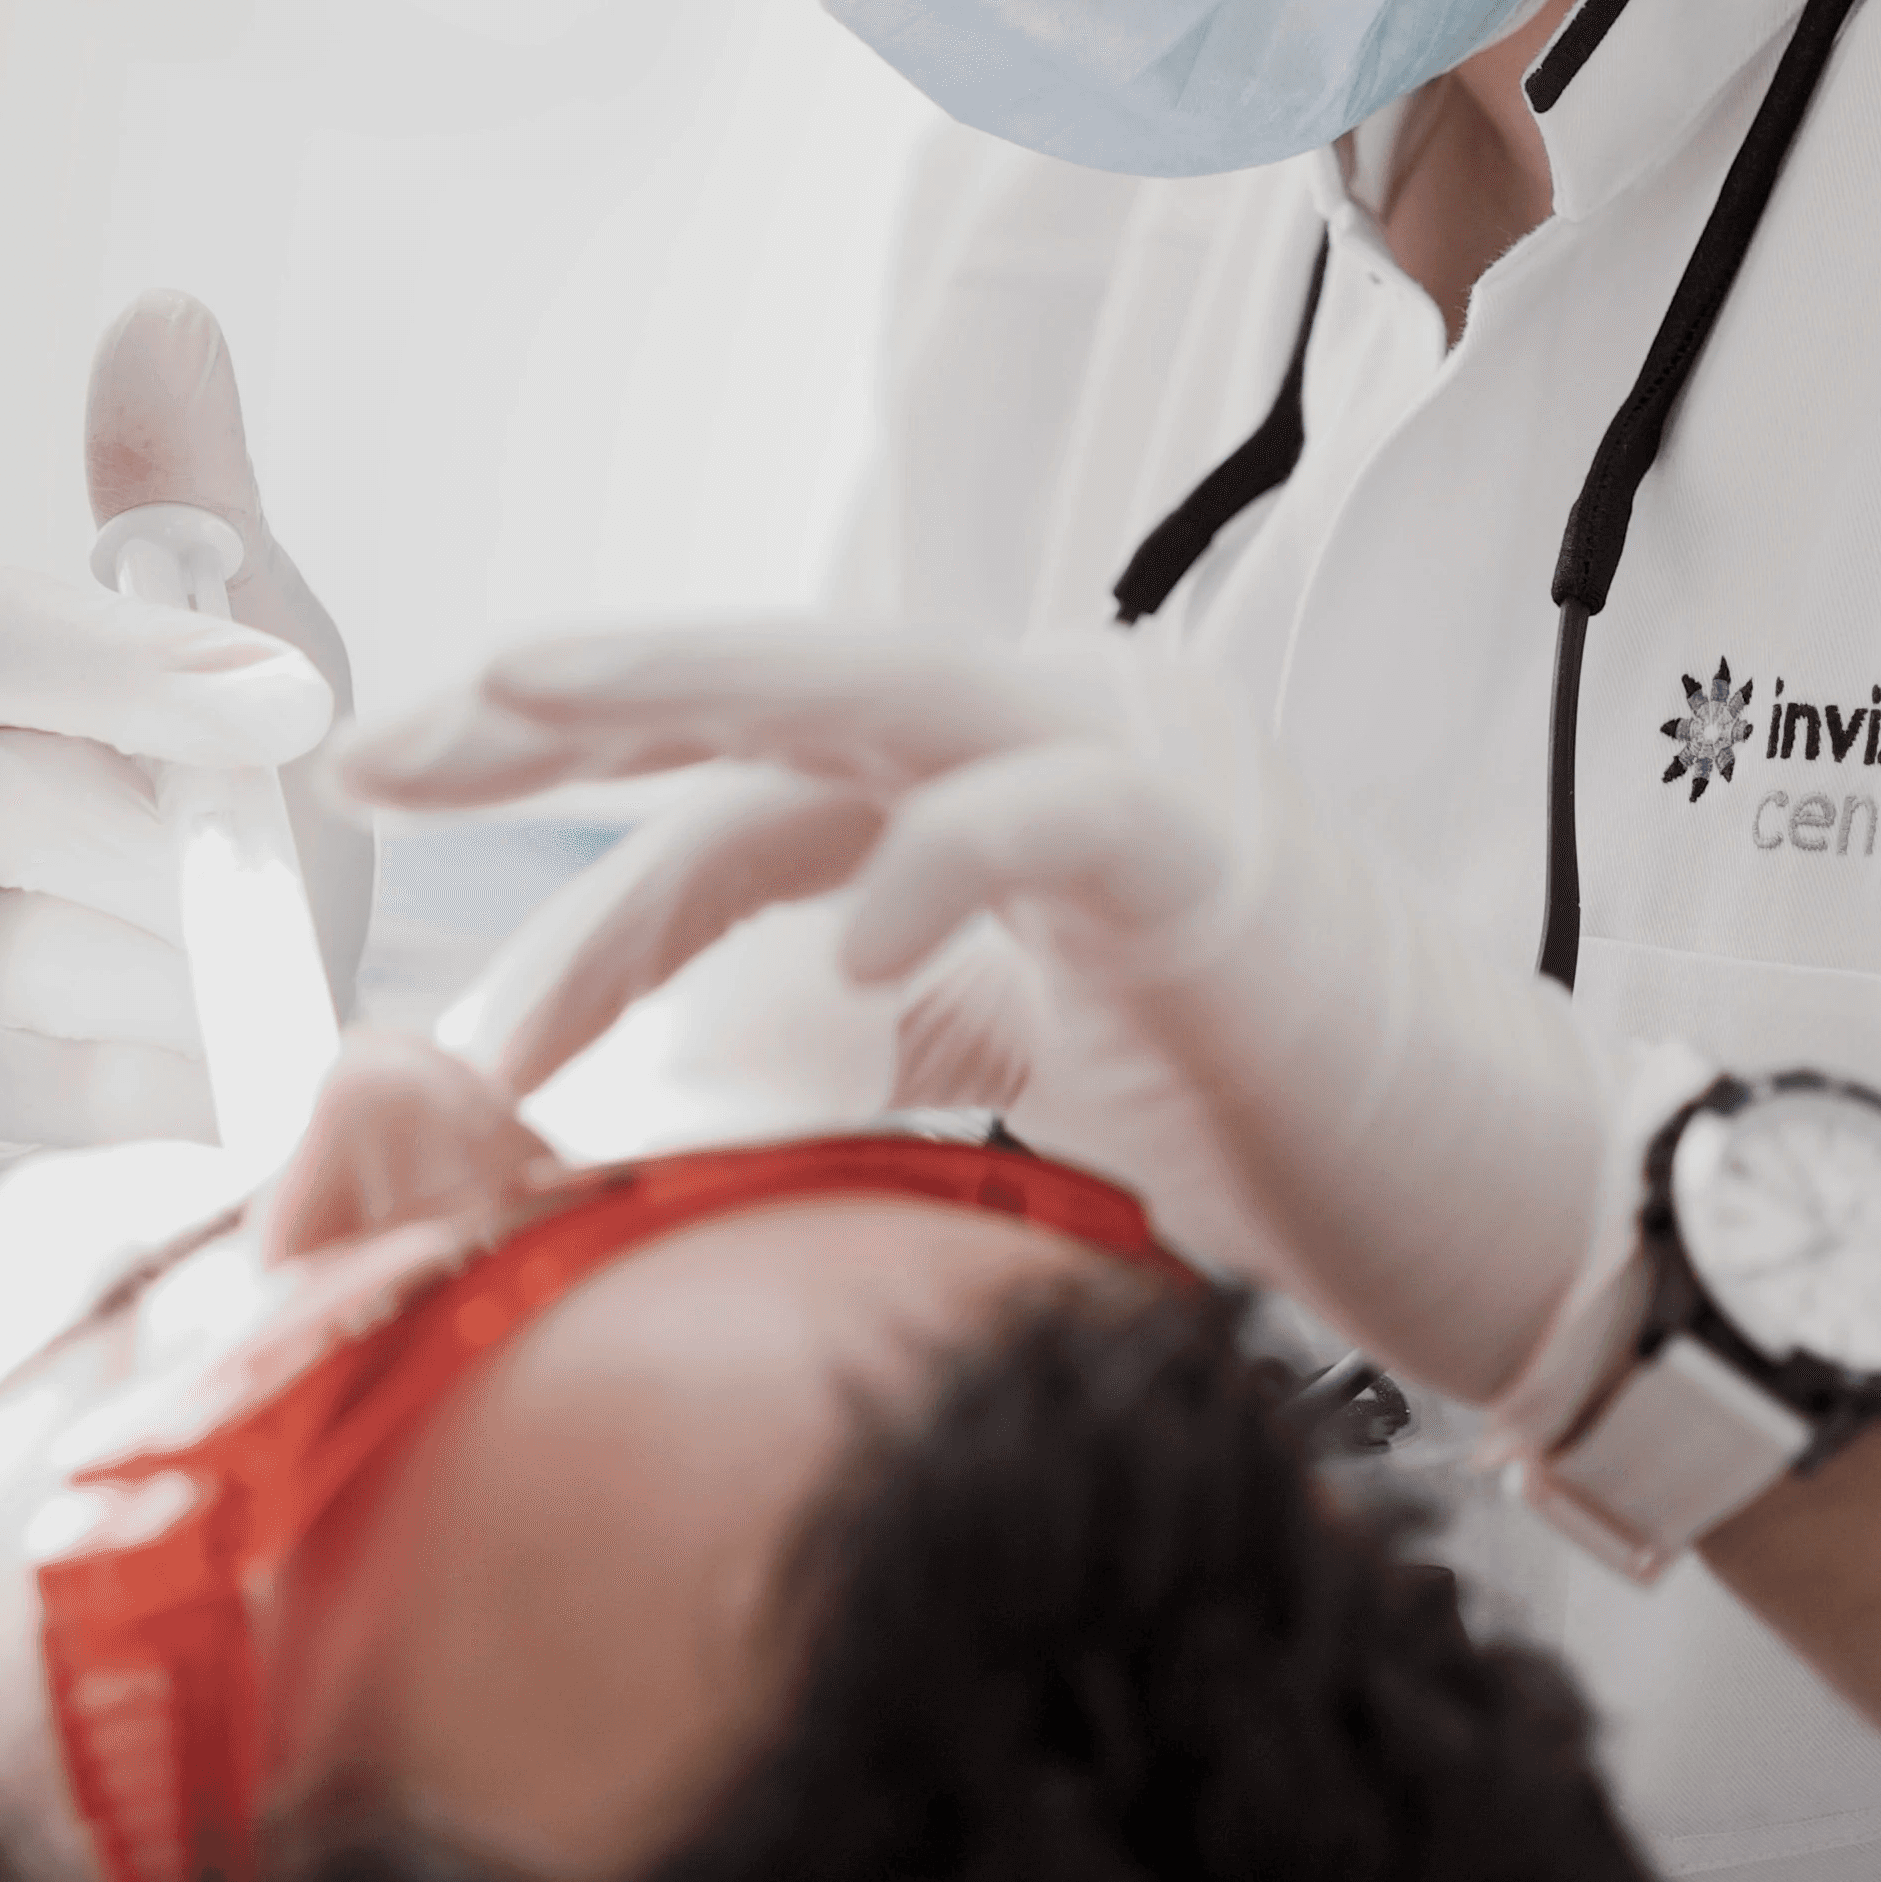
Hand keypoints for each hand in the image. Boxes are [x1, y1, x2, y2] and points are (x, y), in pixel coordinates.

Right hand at [0, 295, 375, 1193]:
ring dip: (167, 974)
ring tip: (245, 962)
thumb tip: (164, 310)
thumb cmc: (232, 779)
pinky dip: (145, 1083)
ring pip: (7, 967)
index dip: (143, 672)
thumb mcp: (243, 627)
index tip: (298, 704)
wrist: (216, 980)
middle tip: (282, 878)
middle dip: (168, 855)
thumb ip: (191, 496)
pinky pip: (22, 1098)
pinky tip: (200, 1050)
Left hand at [340, 622, 1625, 1412]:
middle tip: (370, 743)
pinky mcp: (1219, 857)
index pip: (753, 789)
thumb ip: (923, 1018)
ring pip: (879, 688)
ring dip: (687, 686)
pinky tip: (848, 947)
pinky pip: (1052, 820)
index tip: (422, 942)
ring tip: (513, 701)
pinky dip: (942, 864)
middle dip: (562, 699)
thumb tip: (784, 1055)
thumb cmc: (1282, 1135)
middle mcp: (1061, 731)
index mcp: (1003, 780)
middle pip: (774, 690)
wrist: (1510, 1195)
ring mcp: (1145, 770)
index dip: (577, 849)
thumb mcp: (1043, 1063)